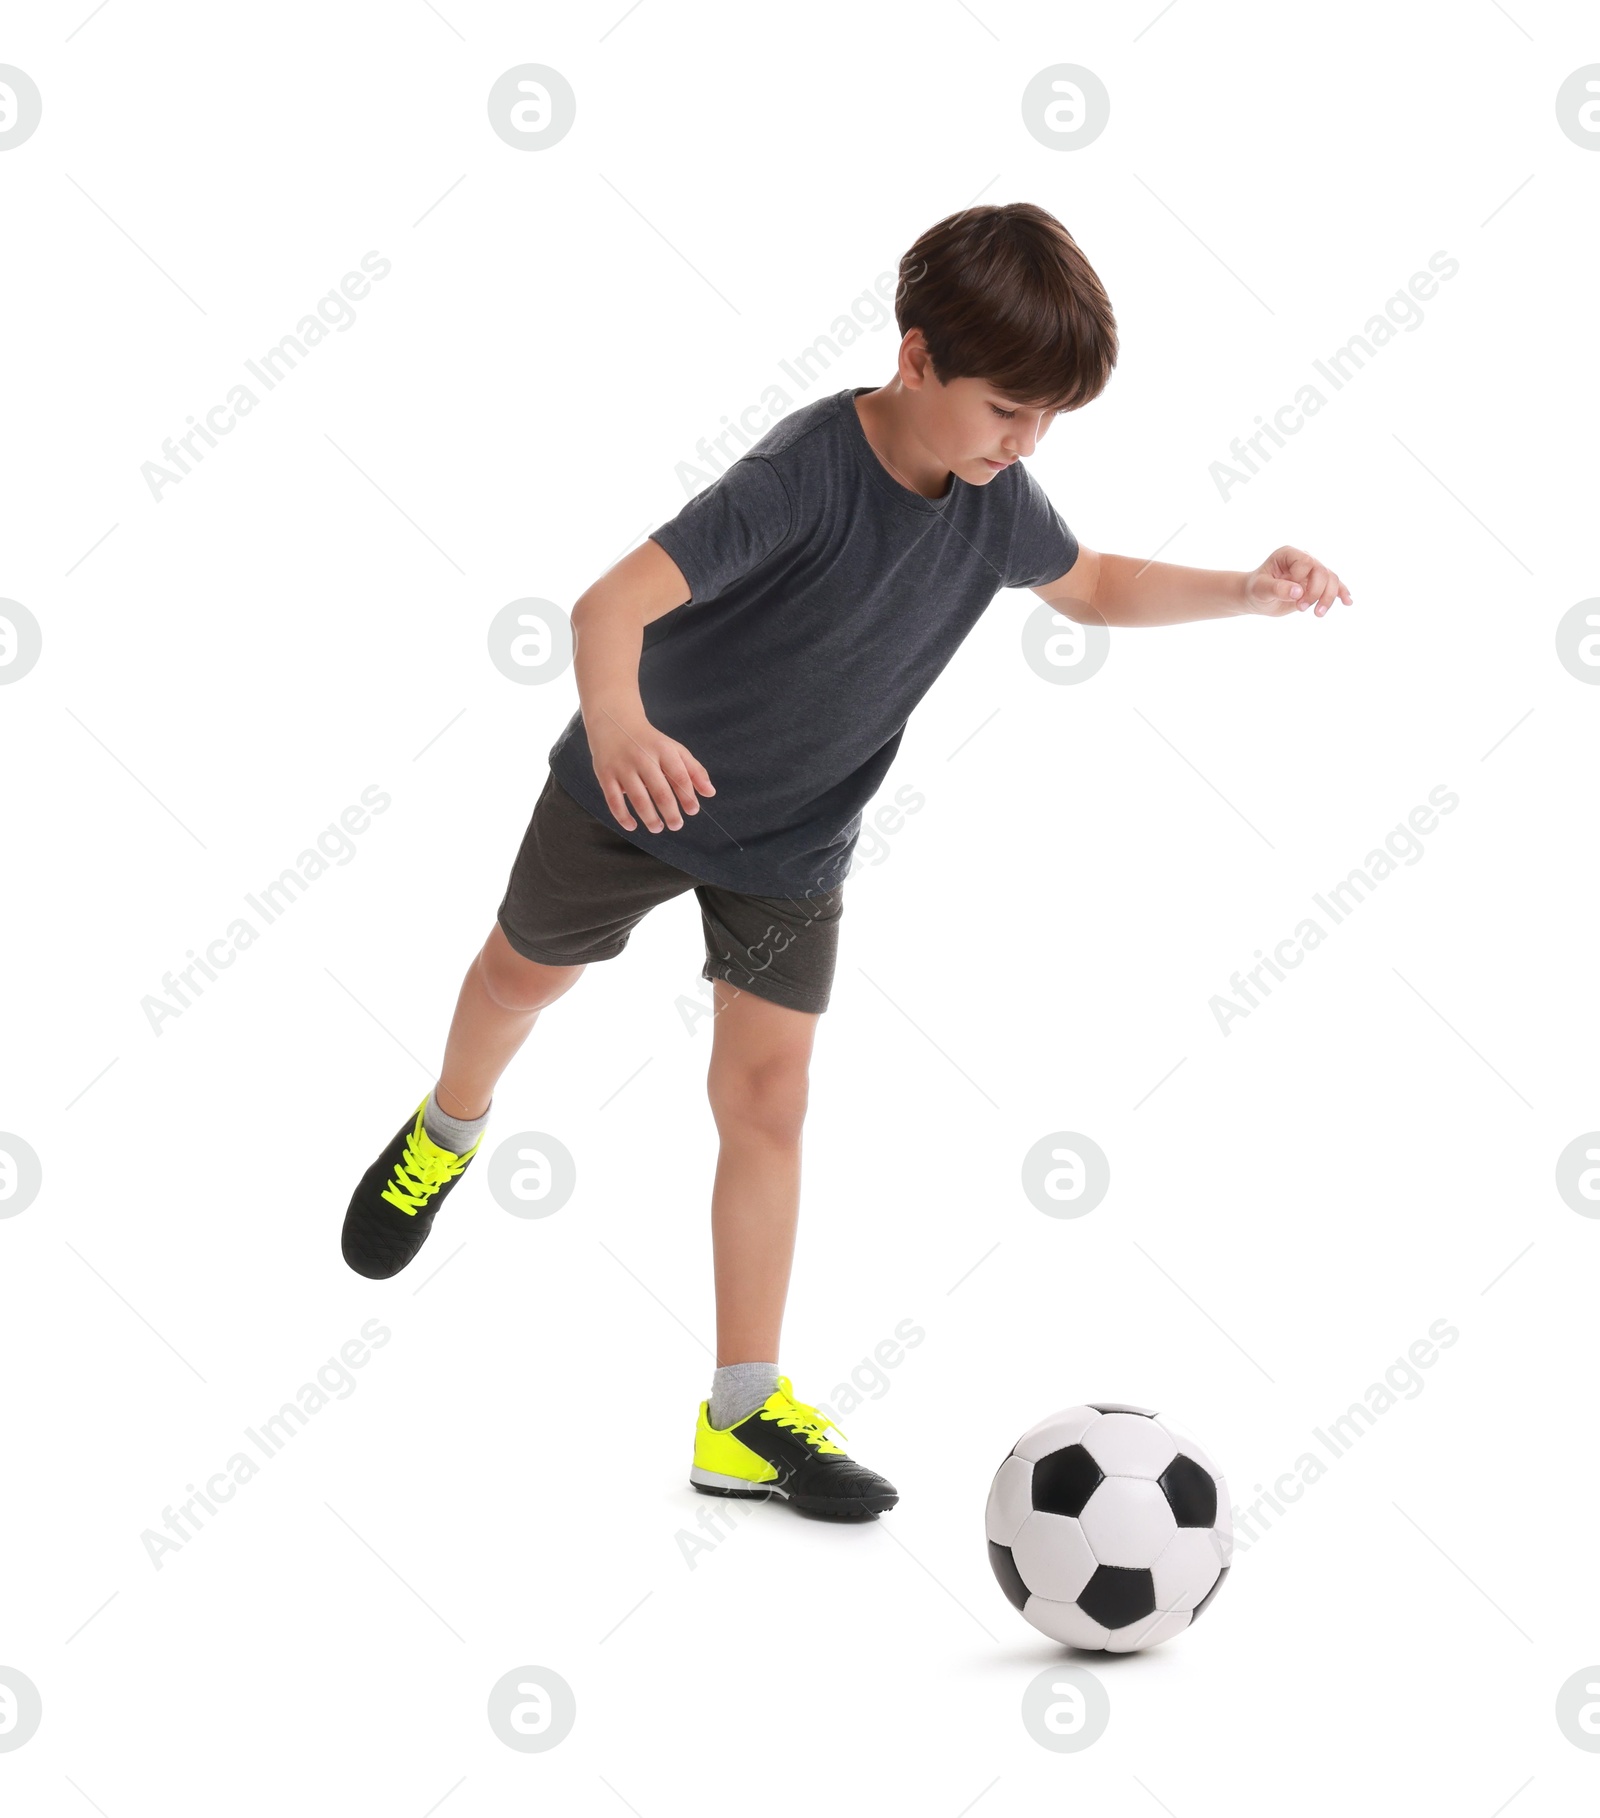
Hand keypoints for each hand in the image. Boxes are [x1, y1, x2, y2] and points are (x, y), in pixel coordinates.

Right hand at [586, 703, 714, 831]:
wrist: (613, 722)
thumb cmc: (650, 742)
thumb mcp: (674, 749)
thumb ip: (694, 770)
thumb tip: (710, 793)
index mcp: (663, 750)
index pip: (680, 777)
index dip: (688, 796)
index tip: (693, 811)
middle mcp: (643, 757)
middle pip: (660, 791)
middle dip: (671, 813)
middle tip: (676, 825)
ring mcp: (623, 767)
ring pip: (638, 798)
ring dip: (650, 818)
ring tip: (657, 828)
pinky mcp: (605, 774)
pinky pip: (614, 800)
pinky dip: (623, 816)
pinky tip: (632, 826)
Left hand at [1243, 545, 1352, 618]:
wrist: (1257, 598)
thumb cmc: (1256, 590)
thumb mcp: (1260, 590)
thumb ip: (1277, 589)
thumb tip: (1299, 592)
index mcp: (1289, 554)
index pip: (1306, 562)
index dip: (1301, 579)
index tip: (1290, 593)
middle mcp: (1304, 560)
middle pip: (1322, 571)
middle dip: (1316, 592)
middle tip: (1302, 609)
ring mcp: (1313, 572)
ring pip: (1331, 579)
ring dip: (1328, 597)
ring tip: (1318, 614)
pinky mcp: (1317, 584)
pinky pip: (1334, 586)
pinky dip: (1341, 593)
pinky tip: (1348, 602)